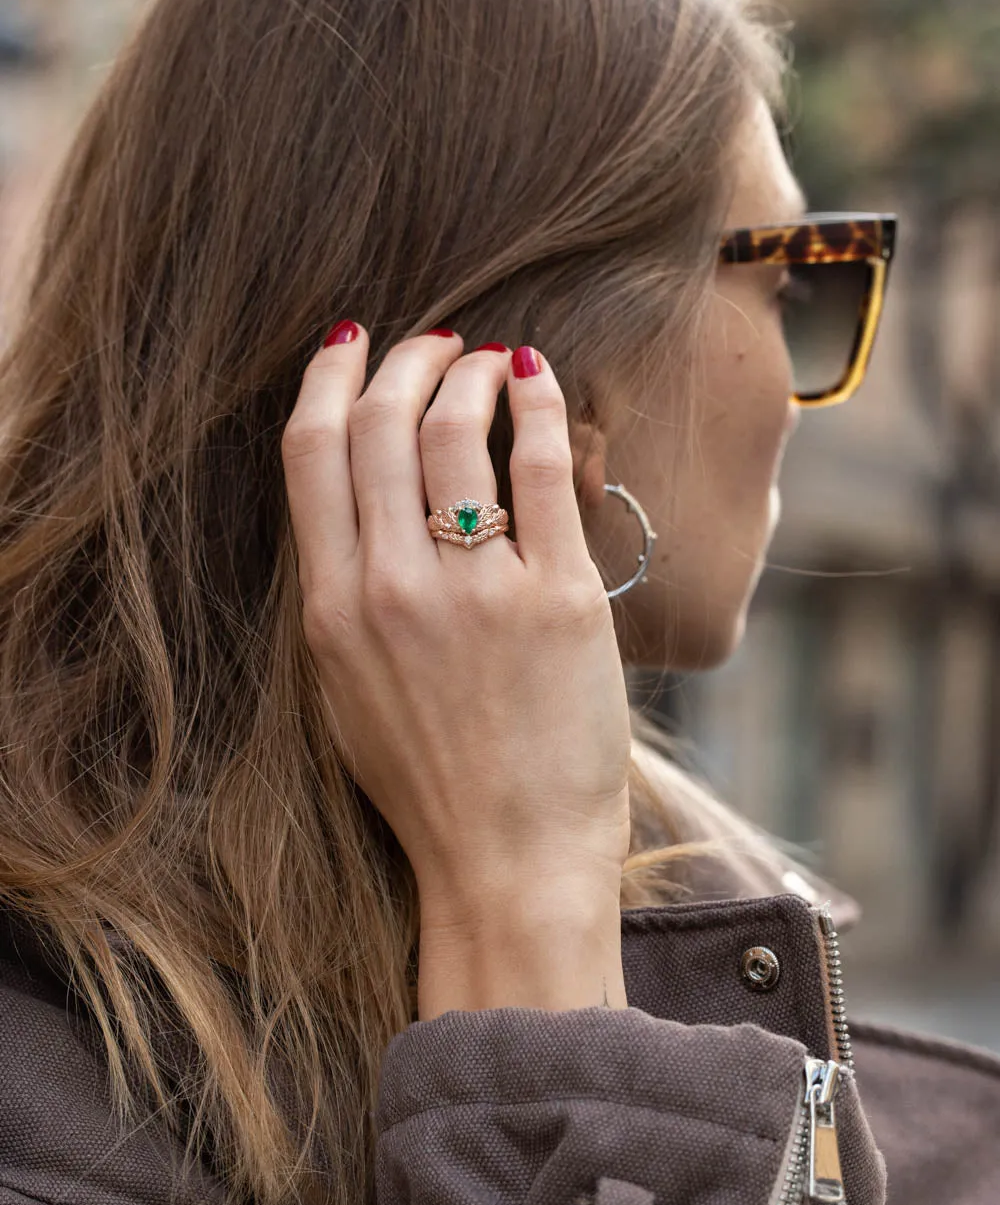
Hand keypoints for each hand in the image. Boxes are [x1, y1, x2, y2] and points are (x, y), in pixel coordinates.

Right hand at [280, 325, 631, 1013]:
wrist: (509, 861)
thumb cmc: (432, 785)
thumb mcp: (348, 694)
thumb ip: (346, 598)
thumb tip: (368, 505)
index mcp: (332, 611)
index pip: (310, 455)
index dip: (327, 380)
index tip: (349, 343)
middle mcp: (393, 589)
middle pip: (380, 424)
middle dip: (405, 360)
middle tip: (434, 344)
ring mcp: (477, 593)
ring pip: (457, 429)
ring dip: (470, 373)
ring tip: (491, 361)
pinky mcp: (558, 600)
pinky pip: (544, 467)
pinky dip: (541, 404)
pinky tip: (540, 381)